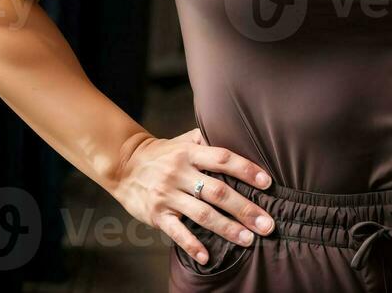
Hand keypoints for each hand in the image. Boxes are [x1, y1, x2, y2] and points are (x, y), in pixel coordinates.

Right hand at [113, 127, 275, 264]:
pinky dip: (191, 245)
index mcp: (190, 153)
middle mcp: (180, 173)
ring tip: (249, 240)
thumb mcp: (183, 140)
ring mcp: (167, 195)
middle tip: (267, 224)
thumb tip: (239, 134)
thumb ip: (207, 138)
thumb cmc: (162, 153)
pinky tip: (207, 257)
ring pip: (202, 214)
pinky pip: (176, 231)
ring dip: (227, 228)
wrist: (124, 165)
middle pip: (217, 191)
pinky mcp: (156, 214)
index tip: (267, 183)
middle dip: (244, 208)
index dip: (246, 170)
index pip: (223, 159)